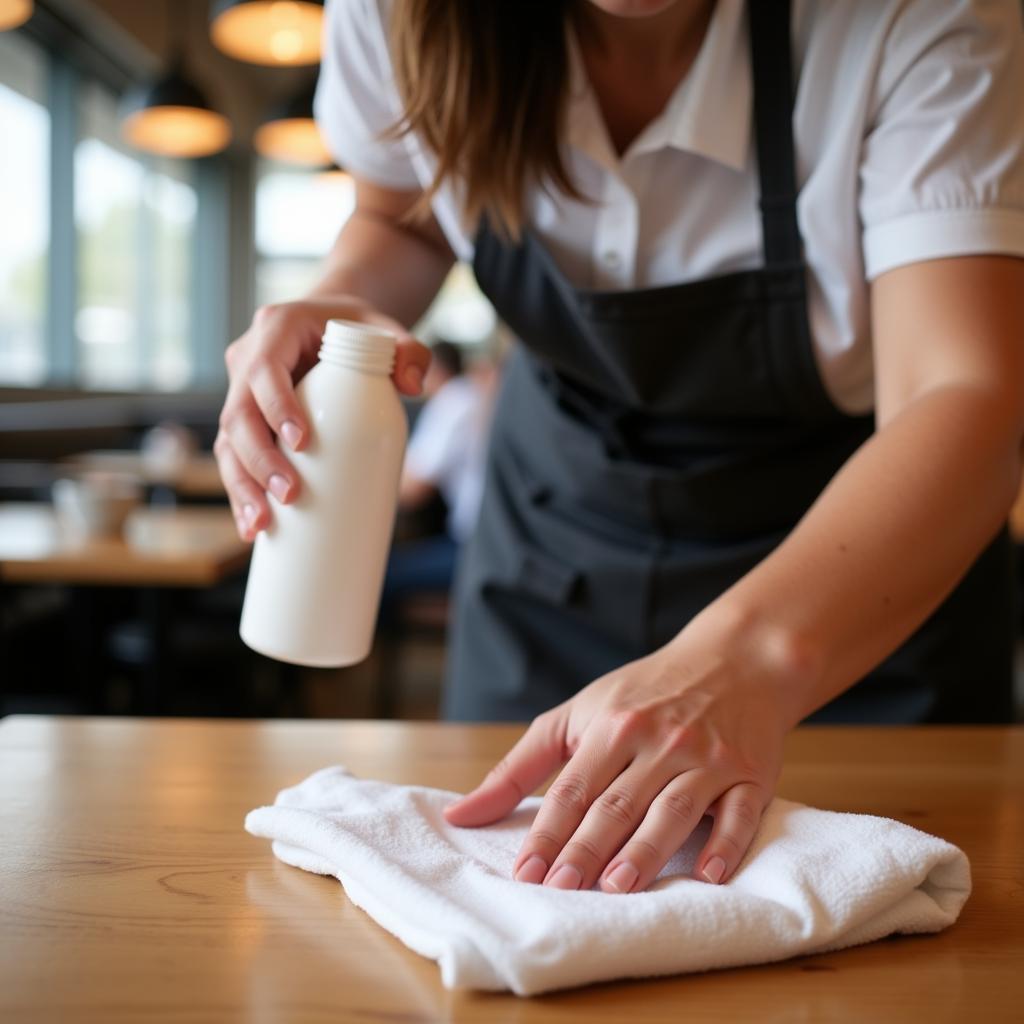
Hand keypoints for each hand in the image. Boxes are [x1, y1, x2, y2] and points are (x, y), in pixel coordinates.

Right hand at [215, 297, 429, 539]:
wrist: (333, 327)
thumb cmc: (358, 327)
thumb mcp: (387, 329)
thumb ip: (410, 350)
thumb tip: (411, 386)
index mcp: (276, 329)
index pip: (264, 369)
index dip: (276, 406)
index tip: (302, 442)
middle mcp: (248, 358)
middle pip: (238, 414)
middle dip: (258, 460)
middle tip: (289, 494)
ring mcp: (241, 392)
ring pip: (228, 443)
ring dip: (241, 486)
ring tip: (260, 525)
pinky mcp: (248, 422)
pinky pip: (235, 459)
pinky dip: (242, 494)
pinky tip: (251, 528)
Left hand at [444, 622, 794, 892]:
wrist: (735, 659)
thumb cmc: (644, 693)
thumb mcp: (577, 714)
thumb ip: (520, 766)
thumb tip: (459, 814)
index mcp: (613, 726)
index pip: (573, 788)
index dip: (547, 832)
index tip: (524, 873)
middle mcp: (659, 741)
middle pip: (617, 803)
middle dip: (587, 849)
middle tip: (560, 891)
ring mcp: (708, 758)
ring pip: (673, 810)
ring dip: (646, 850)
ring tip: (616, 888)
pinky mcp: (751, 773)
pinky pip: (740, 813)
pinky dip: (725, 844)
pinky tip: (708, 876)